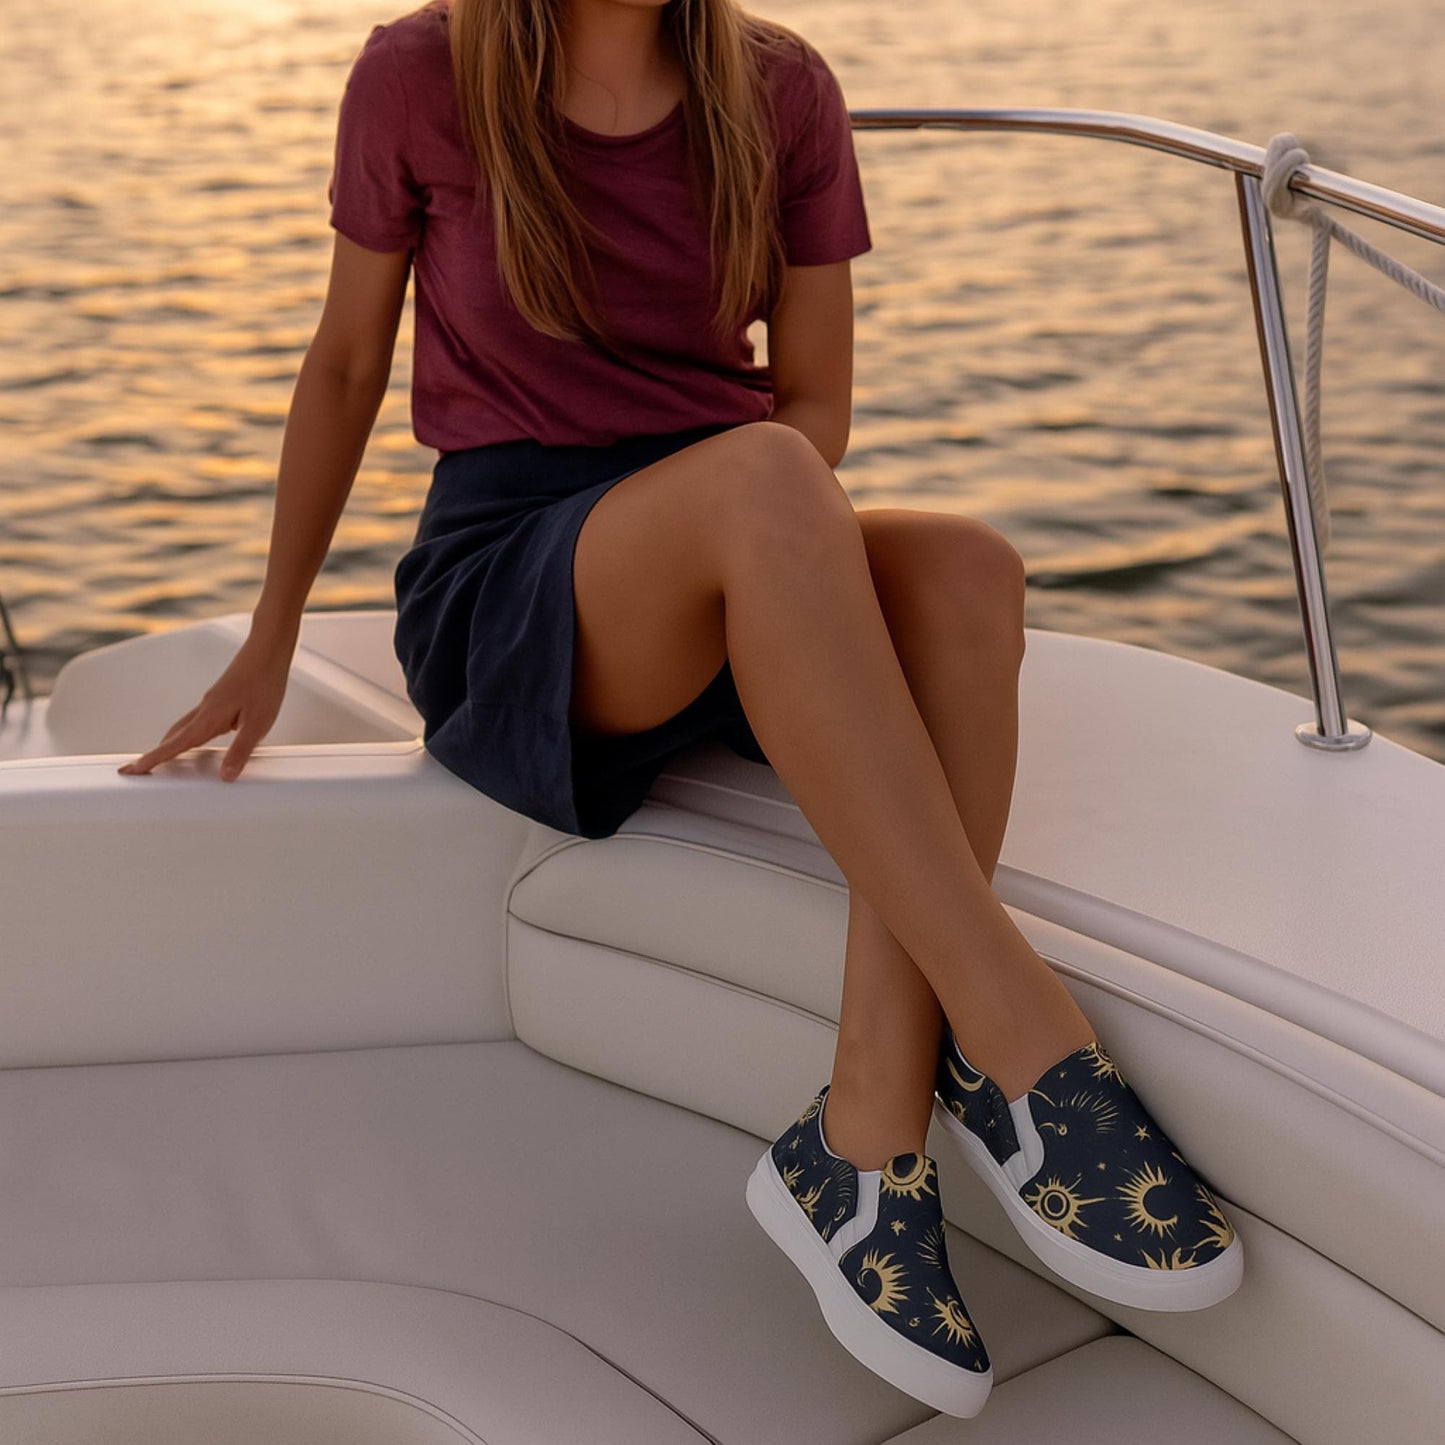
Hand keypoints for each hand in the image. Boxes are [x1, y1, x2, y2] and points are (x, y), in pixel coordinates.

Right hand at [117, 629, 296, 781]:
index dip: (152, 760)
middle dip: (155, 754)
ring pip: (183, 727)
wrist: (267, 650)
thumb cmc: (265, 683)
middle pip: (172, 737)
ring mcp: (210, 702)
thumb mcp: (258, 723)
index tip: (130, 770)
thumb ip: (241, 750)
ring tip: (162, 758)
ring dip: (170, 743)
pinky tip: (198, 737)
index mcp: (208, 719)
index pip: (174, 745)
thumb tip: (226, 776)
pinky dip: (187, 733)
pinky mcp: (219, 698)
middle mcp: (204, 710)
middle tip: (138, 768)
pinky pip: (196, 719)